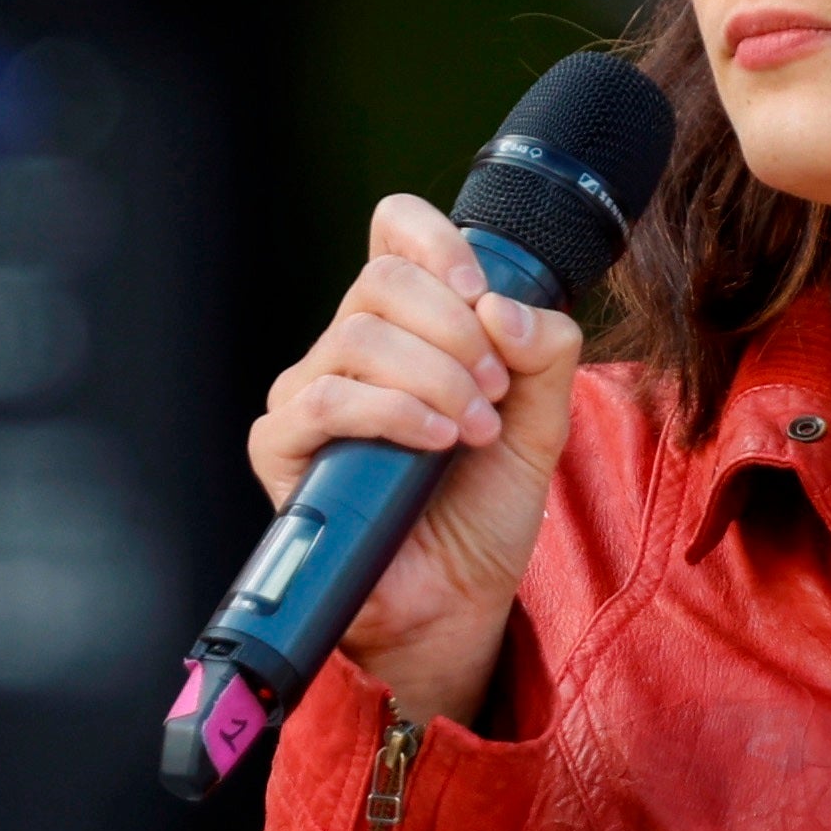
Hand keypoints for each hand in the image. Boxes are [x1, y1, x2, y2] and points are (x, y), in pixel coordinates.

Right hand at [244, 194, 586, 725]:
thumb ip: (547, 352)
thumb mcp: (545, 420)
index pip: (394, 233)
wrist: (458, 597)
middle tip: (496, 389)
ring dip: (435, 376)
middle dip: (456, 329)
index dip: (434, 239)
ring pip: (357, 336)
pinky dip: (392, 411)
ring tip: (476, 429)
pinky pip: (325, 399)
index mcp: (408, 324)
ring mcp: (309, 392)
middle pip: (382, 280)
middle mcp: (349, 348)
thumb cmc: (484, 505)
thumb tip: (503, 307)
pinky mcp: (283, 446)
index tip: (481, 287)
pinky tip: (436, 441)